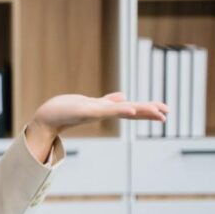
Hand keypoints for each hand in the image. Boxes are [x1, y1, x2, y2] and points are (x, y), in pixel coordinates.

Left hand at [26, 92, 167, 161]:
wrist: (48, 116)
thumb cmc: (67, 110)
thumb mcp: (91, 103)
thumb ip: (108, 101)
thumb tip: (123, 97)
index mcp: (106, 110)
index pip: (132, 109)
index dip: (148, 110)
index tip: (166, 111)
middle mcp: (103, 112)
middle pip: (131, 111)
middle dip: (148, 112)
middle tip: (166, 115)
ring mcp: (96, 112)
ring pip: (122, 111)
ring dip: (139, 111)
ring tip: (156, 112)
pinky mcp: (86, 111)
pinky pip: (106, 111)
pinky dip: (119, 111)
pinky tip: (131, 110)